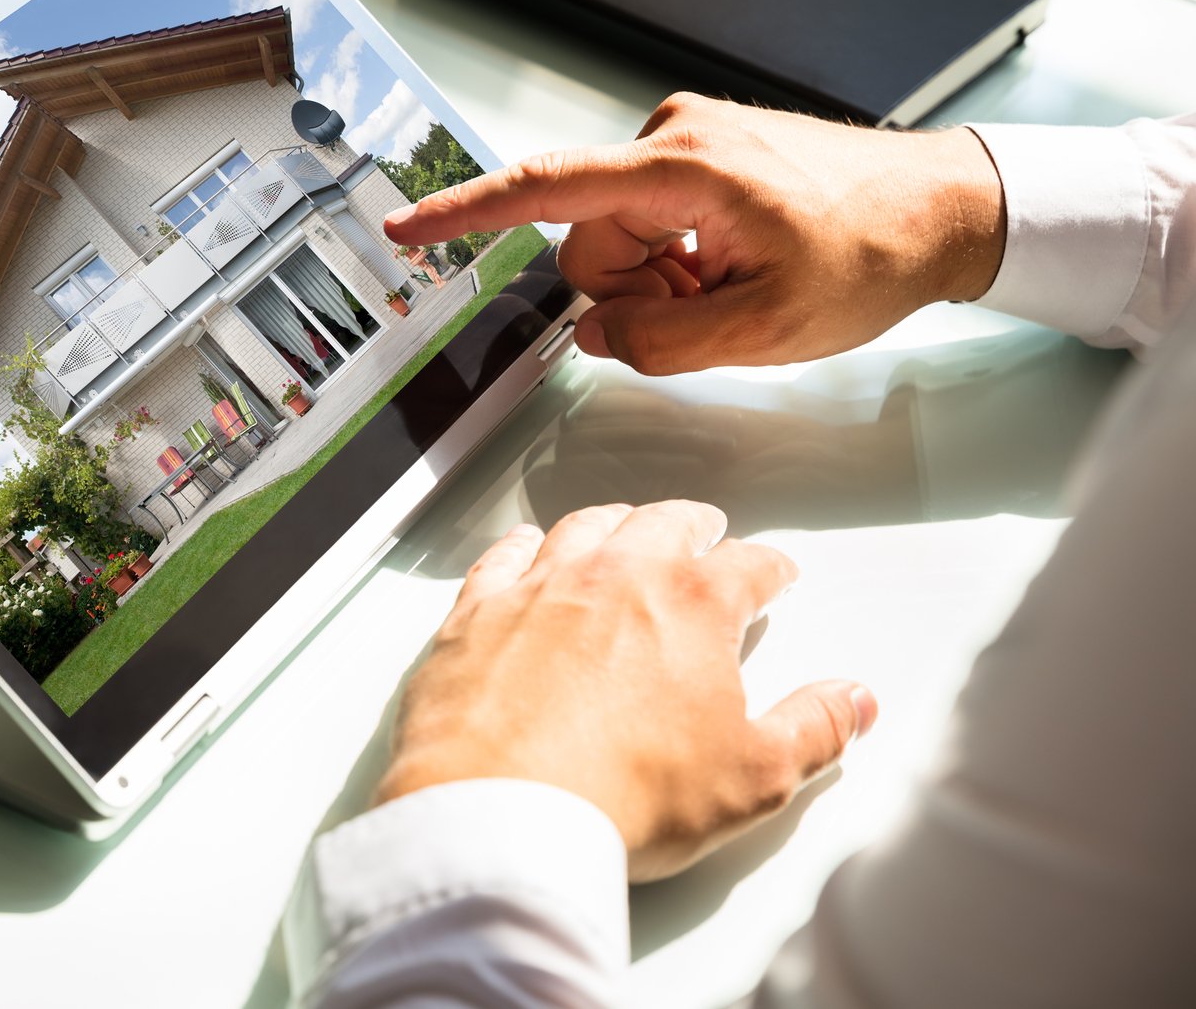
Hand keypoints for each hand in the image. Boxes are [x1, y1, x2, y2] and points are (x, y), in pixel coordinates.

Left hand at [376, 501, 876, 881]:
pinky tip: (526, 548)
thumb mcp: (753, 778)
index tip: (776, 572)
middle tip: (706, 528)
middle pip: (663, 525)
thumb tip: (853, 700)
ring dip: (614, 522)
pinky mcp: (476, 611)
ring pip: (585, 528)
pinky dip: (522, 546)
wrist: (503, 809)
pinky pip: (502, 556)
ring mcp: (539, 586)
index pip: (747, 567)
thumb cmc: (626, 795)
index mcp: (691, 605)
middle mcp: (615, 575)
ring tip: (625, 526)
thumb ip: (813, 730)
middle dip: (693, 525)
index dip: (769, 568)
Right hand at [384, 93, 1004, 374]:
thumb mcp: (766, 329)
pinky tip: (732, 268)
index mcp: (682, 168)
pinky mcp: (697, 153)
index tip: (404, 227)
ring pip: (616, 239)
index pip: (546, 190)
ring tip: (730, 290)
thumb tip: (598, 335)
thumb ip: (661, 343)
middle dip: (631, 292)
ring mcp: (684, 140)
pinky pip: (648, 221)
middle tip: (708, 310)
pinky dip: (676, 260)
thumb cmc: (872, 253)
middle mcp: (671, 136)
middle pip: (587, 241)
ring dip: (658, 281)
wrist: (943, 207)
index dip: (466, 213)